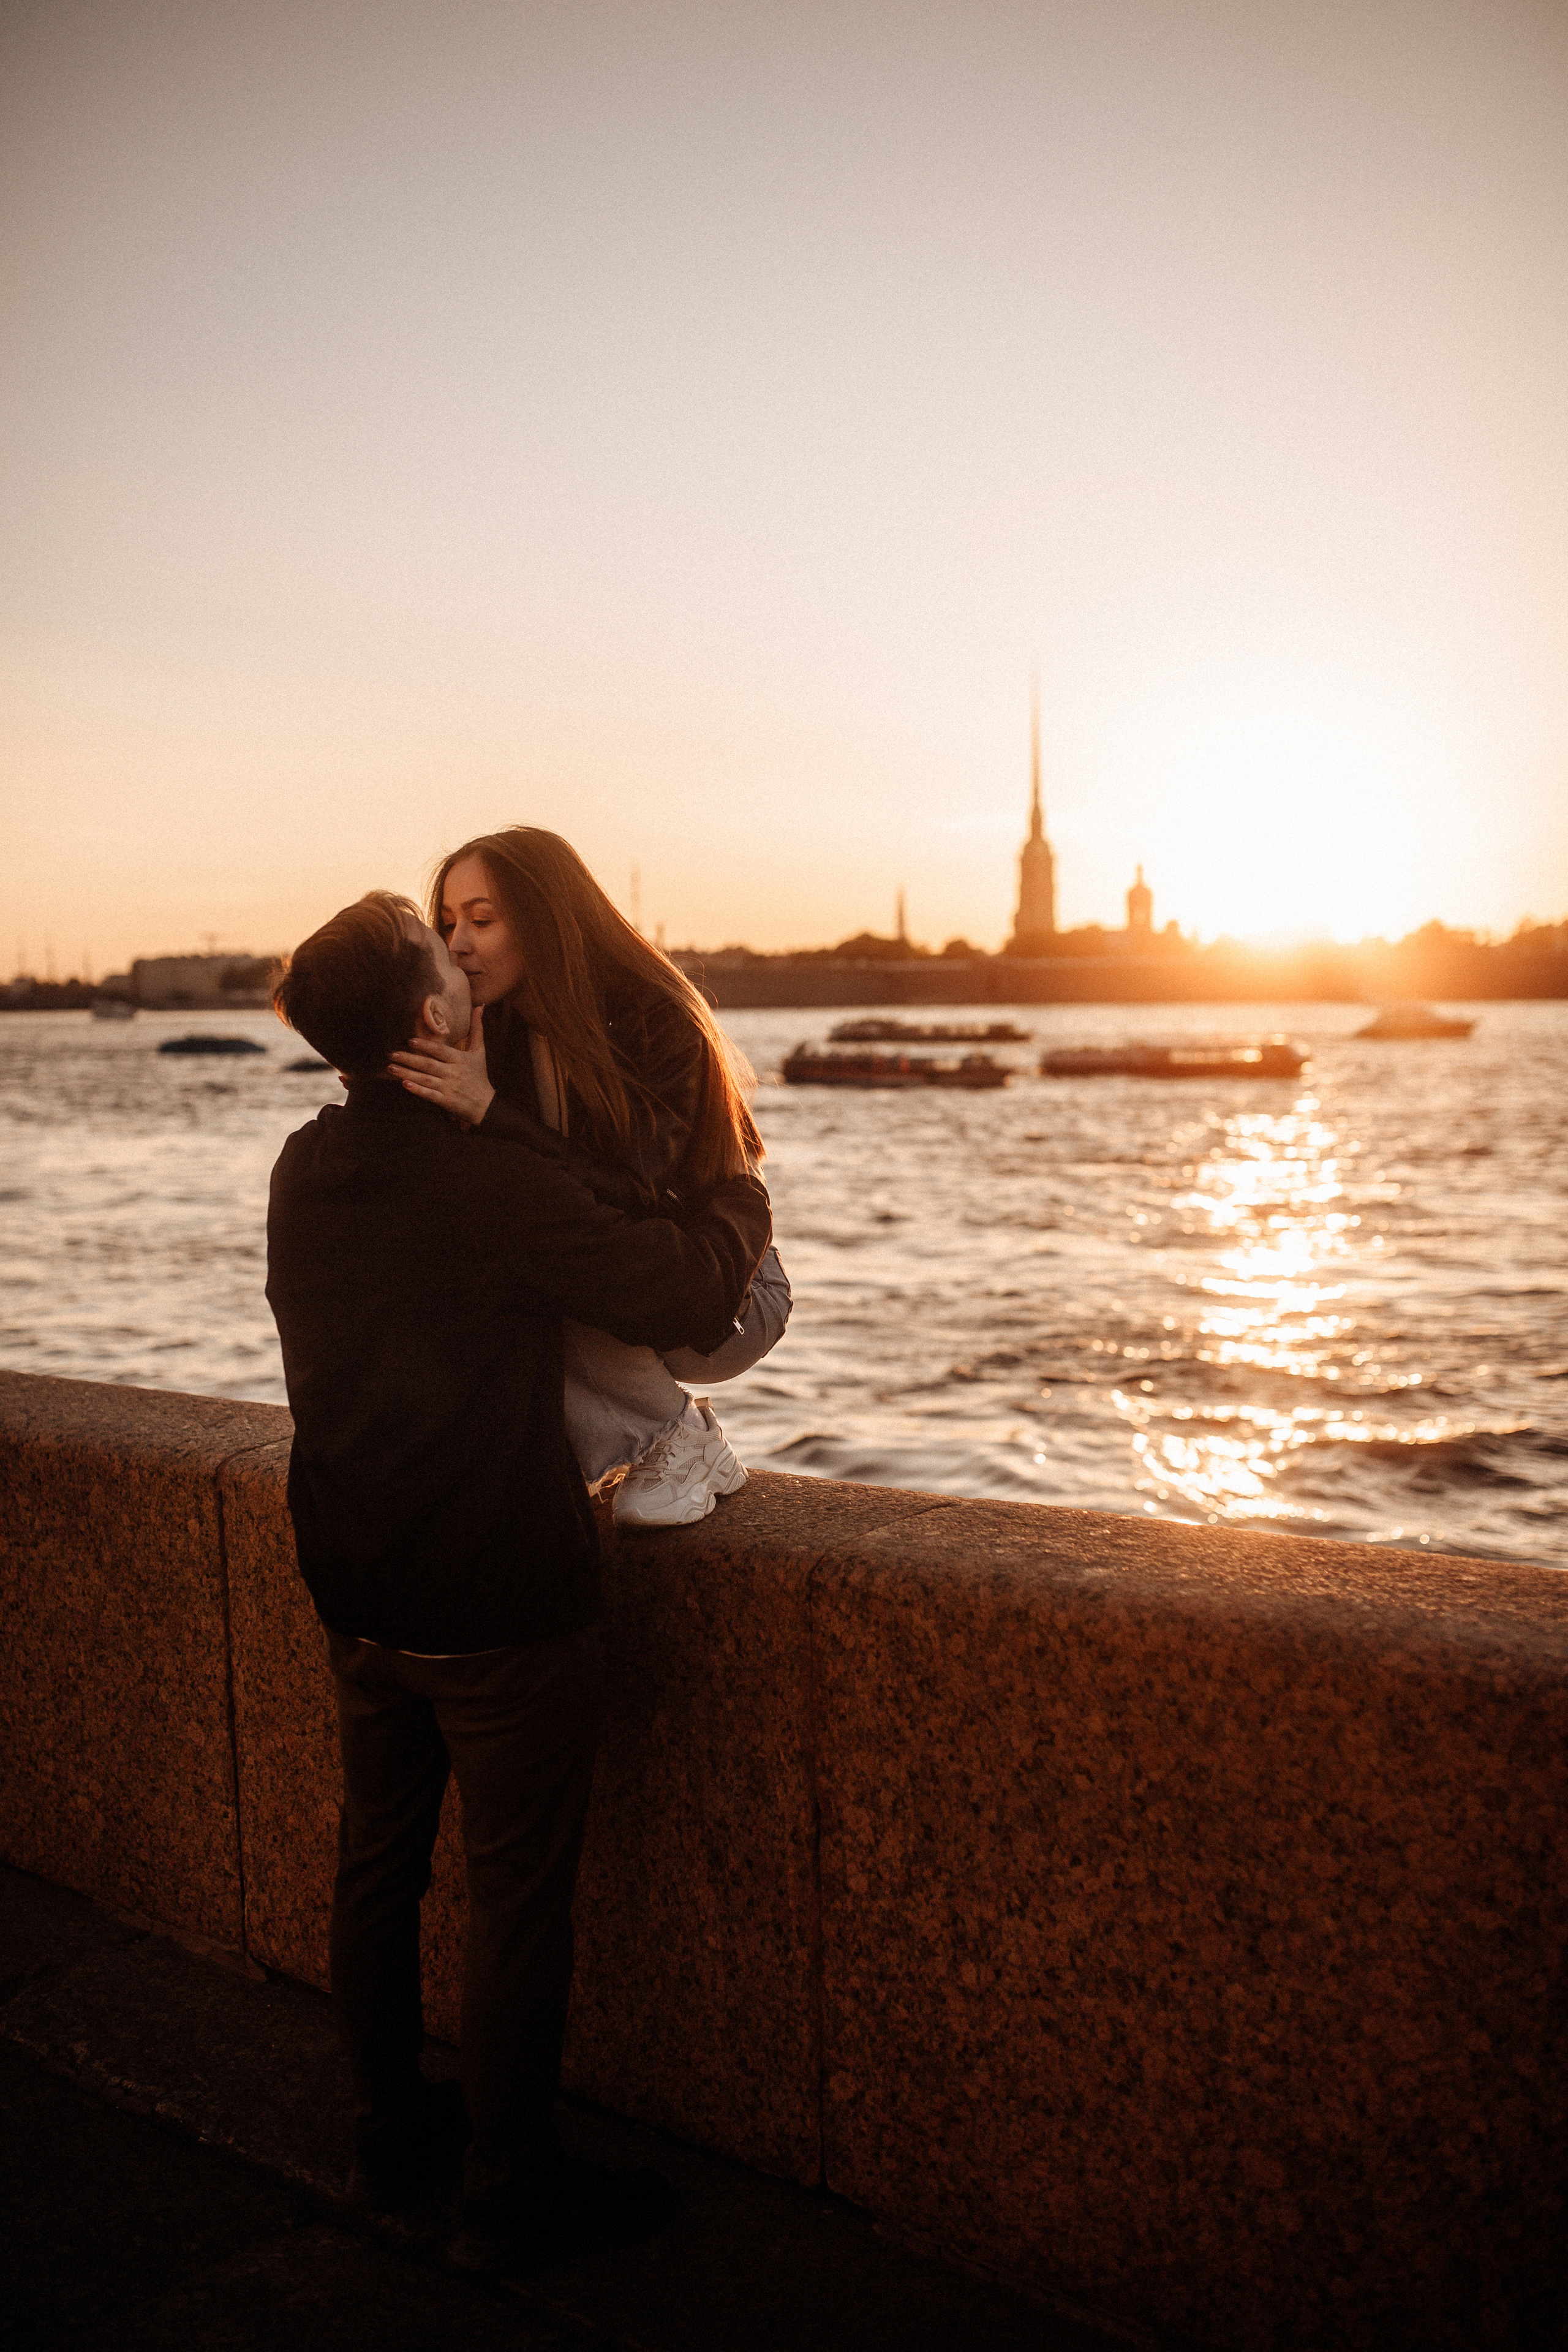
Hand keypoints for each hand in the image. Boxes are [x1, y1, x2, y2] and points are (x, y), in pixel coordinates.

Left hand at [390, 1006, 494, 1127]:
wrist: (485, 1104)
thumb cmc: (480, 1076)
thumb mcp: (479, 1051)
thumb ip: (477, 1029)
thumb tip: (480, 1006)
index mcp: (460, 1059)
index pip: (440, 1051)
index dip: (426, 1045)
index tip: (410, 1041)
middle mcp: (453, 1072)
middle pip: (428, 1064)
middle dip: (409, 1059)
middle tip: (392, 1054)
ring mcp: (449, 1087)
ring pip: (425, 1079)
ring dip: (407, 1073)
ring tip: (391, 1068)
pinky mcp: (446, 1101)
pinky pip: (429, 1095)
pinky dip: (417, 1090)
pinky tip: (404, 1084)